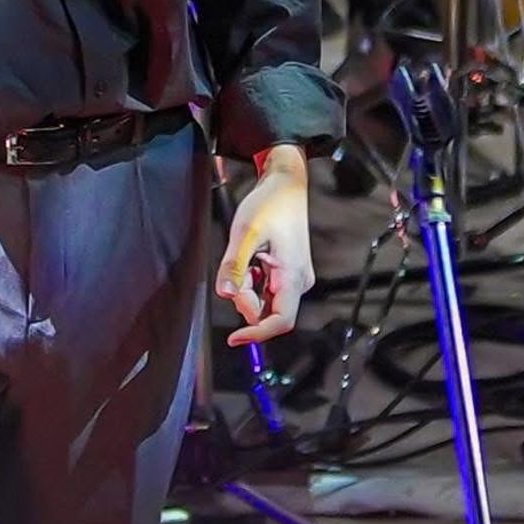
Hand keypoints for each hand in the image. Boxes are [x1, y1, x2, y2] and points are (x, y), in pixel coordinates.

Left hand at [215, 145, 313, 345]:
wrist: (285, 183)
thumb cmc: (269, 204)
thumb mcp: (245, 233)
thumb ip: (235, 266)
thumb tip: (224, 294)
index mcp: (294, 276)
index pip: (280, 321)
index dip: (257, 334)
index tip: (233, 339)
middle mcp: (299, 282)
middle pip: (269, 311)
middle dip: (246, 299)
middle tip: (234, 272)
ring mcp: (294, 277)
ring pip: (265, 299)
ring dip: (247, 288)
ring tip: (245, 256)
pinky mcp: (287, 272)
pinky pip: (266, 288)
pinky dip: (251, 281)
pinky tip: (250, 257)